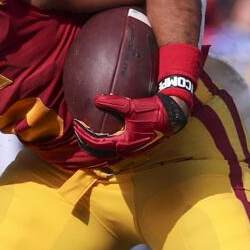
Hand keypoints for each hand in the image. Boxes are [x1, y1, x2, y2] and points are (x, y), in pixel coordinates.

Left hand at [73, 91, 189, 157]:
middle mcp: (127, 150)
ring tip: (89, 131)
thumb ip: (114, 102)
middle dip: (88, 141)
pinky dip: (108, 139)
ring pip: (109, 149)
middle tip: (79, 130)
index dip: (85, 135)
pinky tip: (106, 130)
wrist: (172, 116)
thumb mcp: (132, 106)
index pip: (97, 143)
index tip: (77, 125)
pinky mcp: (137, 145)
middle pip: (101, 150)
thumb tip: (96, 99)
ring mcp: (132, 149)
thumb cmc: (153, 112)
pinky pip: (117, 144)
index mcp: (123, 143)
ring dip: (98, 141)